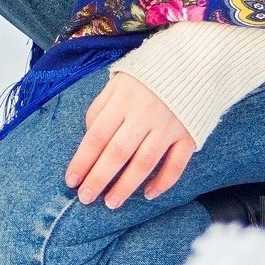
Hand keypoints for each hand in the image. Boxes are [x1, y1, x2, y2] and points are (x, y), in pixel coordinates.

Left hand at [65, 74, 195, 208]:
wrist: (193, 62)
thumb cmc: (147, 76)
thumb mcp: (117, 82)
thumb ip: (101, 108)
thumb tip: (90, 137)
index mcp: (122, 100)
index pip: (97, 135)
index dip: (83, 160)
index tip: (71, 180)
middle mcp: (144, 114)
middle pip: (117, 152)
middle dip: (99, 178)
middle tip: (86, 198)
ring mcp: (168, 125)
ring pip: (144, 162)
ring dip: (126, 186)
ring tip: (112, 203)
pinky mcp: (189, 134)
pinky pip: (176, 164)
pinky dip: (163, 182)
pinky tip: (148, 194)